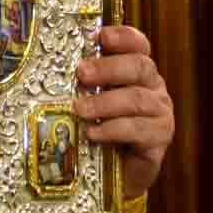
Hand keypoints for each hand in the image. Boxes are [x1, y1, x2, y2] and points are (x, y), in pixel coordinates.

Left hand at [71, 26, 172, 199]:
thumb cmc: (99, 131)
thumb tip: (52, 65)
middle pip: (139, 67)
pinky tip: (93, 133)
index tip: (101, 36)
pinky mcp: (159, 140)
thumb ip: (83, 84)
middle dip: (108, 68)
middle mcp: (153, 88)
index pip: (138, 46)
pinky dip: (113, 129)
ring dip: (105, 103)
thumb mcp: (89, 102)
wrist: (114, 176)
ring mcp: (160, 113)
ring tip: (80, 110)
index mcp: (137, 72)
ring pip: (137, 99)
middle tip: (81, 73)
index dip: (123, 37)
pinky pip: (139, 130)